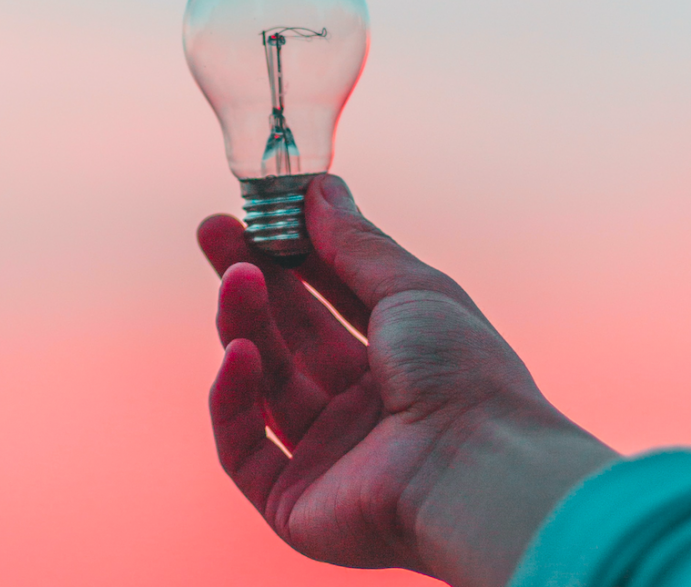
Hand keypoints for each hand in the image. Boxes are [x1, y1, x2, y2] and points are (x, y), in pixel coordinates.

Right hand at [198, 175, 616, 586]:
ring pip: (265, 384)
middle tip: (213, 231)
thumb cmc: (462, 374)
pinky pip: (243, 449)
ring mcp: (328, 456)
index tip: (254, 213)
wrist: (477, 470)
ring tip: (236, 278)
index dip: (291, 256)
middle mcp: (363, 408)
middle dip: (251, 281)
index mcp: (400, 361)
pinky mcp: (293, 502)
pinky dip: (233, 400)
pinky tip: (238, 353)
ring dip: (244, 326)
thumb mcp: (412, 289)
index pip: (329, 299)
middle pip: (289, 336)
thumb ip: (356, 243)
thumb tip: (320, 188)